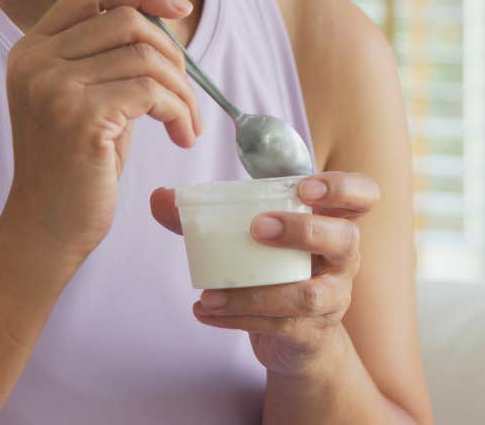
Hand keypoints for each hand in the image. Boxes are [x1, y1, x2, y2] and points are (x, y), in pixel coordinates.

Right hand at [2, 0, 202, 266]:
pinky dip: (179, 111)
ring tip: (186, 122)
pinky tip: (181, 136)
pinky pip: (151, 92)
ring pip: (145, 56)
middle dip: (172, 53)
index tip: (178, 10)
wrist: (46, 230)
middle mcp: (34, 60)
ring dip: (181, 89)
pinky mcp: (78, 116)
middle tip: (184, 93)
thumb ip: (113, 37)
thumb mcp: (93, 91)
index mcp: (31, 47)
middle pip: (126, 19)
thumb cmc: (75, 163)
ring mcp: (52, 86)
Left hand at [151, 171, 379, 376]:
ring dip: (256, 292)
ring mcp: (333, 298)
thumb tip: (159, 196)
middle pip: (346, 239)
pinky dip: (238, 317)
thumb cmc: (273, 265)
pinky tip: (204, 309)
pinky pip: (280, 326)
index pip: (363, 193)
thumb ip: (205, 213)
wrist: (295, 335)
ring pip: (309, 294)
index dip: (342, 187)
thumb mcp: (247, 233)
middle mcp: (342, 258)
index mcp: (332, 219)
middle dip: (303, 230)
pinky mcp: (313, 333)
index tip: (304, 186)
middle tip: (257, 227)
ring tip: (211, 292)